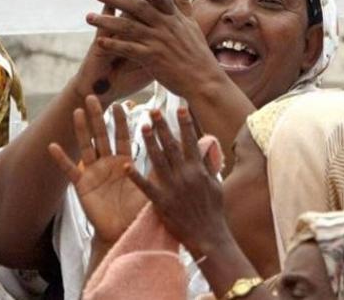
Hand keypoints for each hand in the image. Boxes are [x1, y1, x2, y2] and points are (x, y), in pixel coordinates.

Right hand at [48, 96, 146, 246]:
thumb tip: (178, 154)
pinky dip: (61, 159)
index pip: (121, 136)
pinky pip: (70, 170)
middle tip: (94, 96)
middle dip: (97, 116)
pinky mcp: (82, 185)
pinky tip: (52, 146)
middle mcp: (107, 163)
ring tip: (77, 111)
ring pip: (86, 146)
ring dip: (81, 129)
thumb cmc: (139, 211)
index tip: (120, 104)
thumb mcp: (151, 186)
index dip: (120, 121)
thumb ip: (161, 168)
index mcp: (124, 161)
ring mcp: (93, 173)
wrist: (124, 232)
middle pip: (101, 135)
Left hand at [87, 0, 222, 98]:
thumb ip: (183, 0)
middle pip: (138, 7)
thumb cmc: (198, 54)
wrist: (204, 82)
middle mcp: (166, 26)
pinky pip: (129, 48)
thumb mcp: (192, 23)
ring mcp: (158, 41)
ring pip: (128, 26)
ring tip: (88, 18)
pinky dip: (114, 44)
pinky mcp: (152, 58)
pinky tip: (99, 42)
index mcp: (175, 18)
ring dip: (107, 21)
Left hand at [127, 108, 231, 258]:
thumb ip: (208, 165)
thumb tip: (207, 146)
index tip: (180, 108)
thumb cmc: (213, 211)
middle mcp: (185, 175)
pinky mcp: (161, 202)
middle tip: (153, 111)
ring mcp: (172, 188)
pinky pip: (146, 187)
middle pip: (172, 146)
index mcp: (198, 170)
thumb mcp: (216, 184)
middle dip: (163, 127)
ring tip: (142, 127)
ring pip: (158, 160)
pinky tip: (127, 166)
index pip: (191, 141)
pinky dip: (136, 177)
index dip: (185, 124)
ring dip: (150, 142)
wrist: (208, 236)